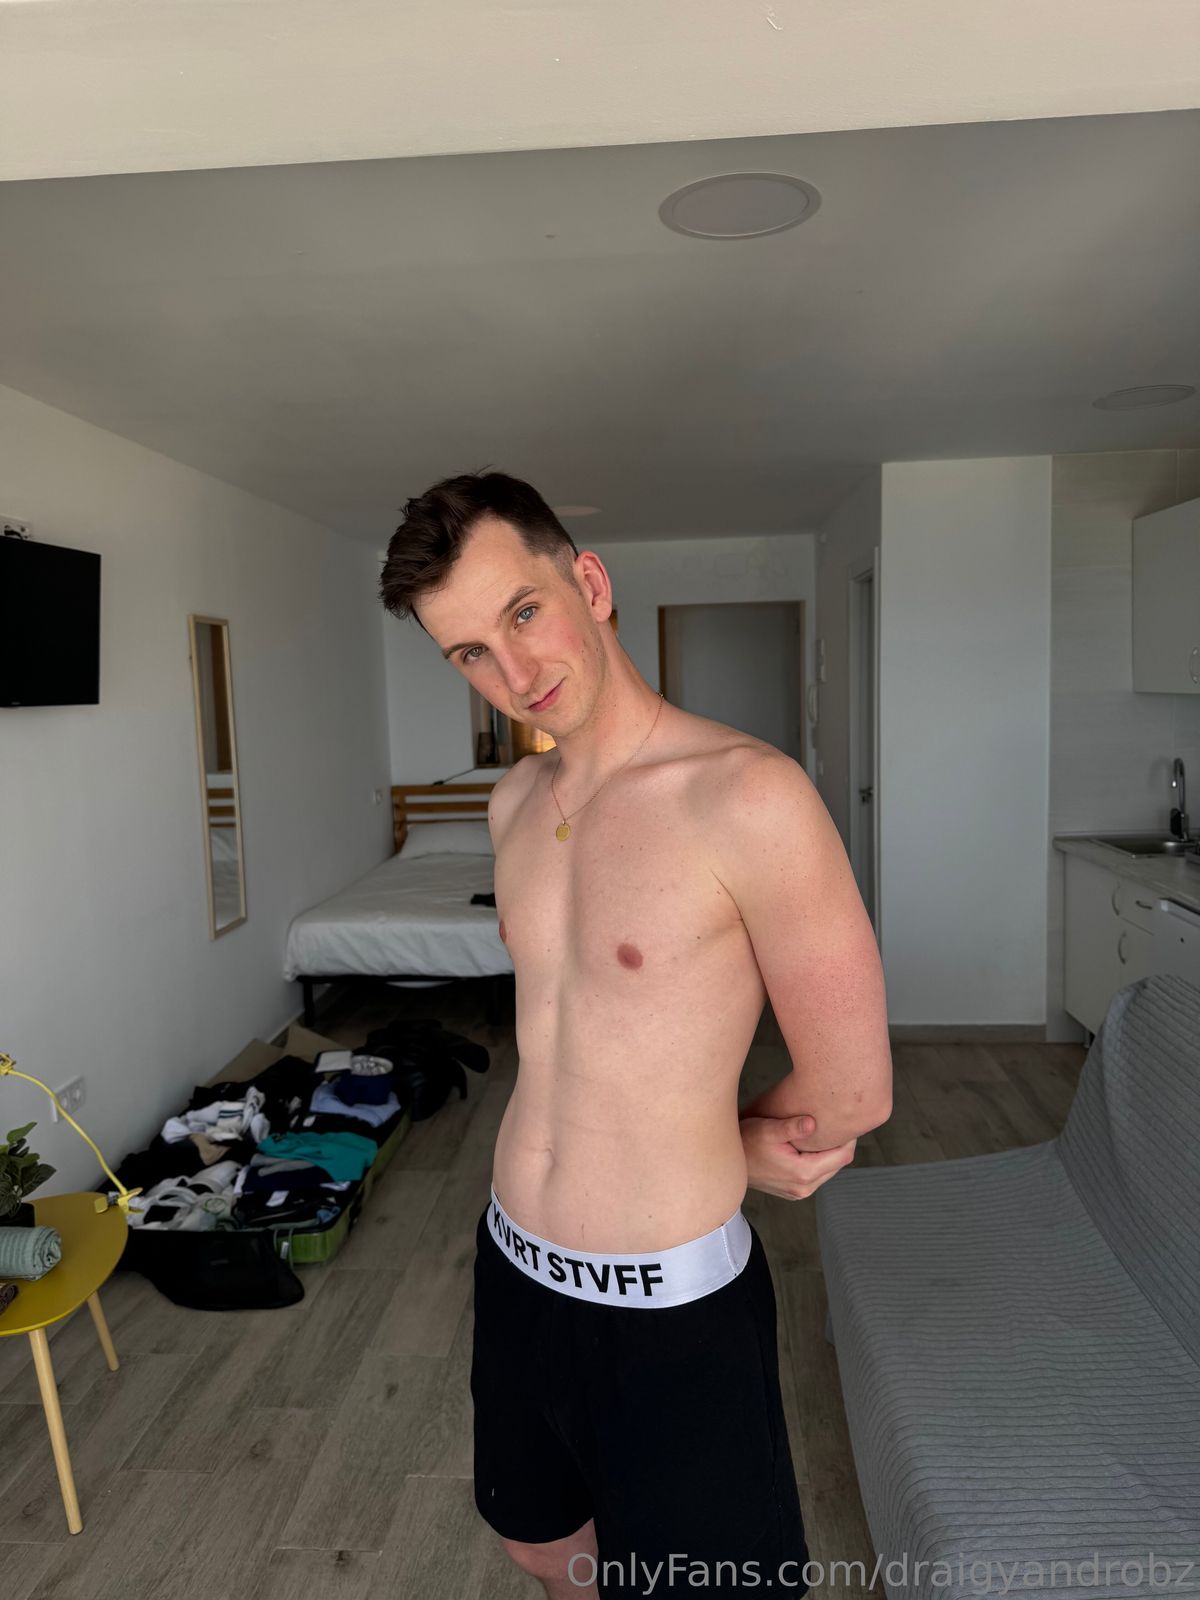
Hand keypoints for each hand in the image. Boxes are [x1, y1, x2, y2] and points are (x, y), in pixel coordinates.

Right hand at [739, 1112, 857, 1201]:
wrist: (727, 1163)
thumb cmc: (745, 1142)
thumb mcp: (767, 1129)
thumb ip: (791, 1127)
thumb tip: (813, 1122)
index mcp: (803, 1173)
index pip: (843, 1156)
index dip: (850, 1137)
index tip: (848, 1119)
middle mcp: (805, 1187)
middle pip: (839, 1163)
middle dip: (841, 1143)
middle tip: (839, 1120)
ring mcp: (799, 1191)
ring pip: (829, 1169)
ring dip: (829, 1152)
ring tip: (825, 1130)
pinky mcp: (794, 1190)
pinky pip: (817, 1174)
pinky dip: (818, 1159)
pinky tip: (810, 1143)